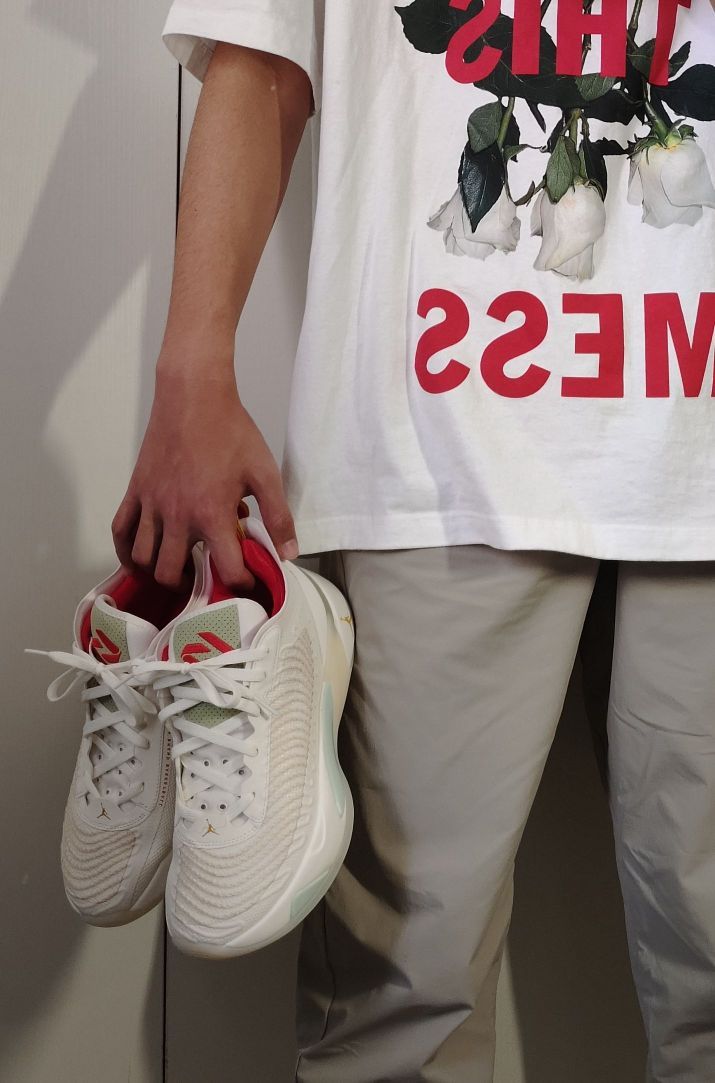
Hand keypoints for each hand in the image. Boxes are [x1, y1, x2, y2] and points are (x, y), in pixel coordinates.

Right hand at [112, 366, 298, 590]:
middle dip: (191, 585)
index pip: (226, 570)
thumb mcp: (265, 473)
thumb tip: (289, 553)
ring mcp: (152, 504)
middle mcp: (178, 516)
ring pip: (143, 558)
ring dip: (159, 573)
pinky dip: (125, 552)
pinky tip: (138, 559)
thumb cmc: (231, 432)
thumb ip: (278, 516)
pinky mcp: (136, 491)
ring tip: (178, 571)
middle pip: (172, 573)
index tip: (246, 583)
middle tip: (206, 579)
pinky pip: (120, 531)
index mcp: (212, 514)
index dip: (240, 584)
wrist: (194, 396)